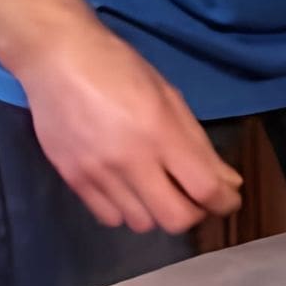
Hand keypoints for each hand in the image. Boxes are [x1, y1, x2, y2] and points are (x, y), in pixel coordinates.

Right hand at [12, 23, 243, 234]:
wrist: (57, 60)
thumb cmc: (119, 69)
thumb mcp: (169, 95)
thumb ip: (197, 142)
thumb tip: (227, 181)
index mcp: (160, 132)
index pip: (204, 188)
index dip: (225, 201)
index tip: (229, 199)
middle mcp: (130, 160)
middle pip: (175, 219)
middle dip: (194, 213)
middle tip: (195, 197)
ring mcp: (98, 174)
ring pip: (141, 224)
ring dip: (159, 213)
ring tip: (159, 189)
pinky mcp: (72, 181)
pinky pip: (109, 217)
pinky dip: (127, 211)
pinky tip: (129, 189)